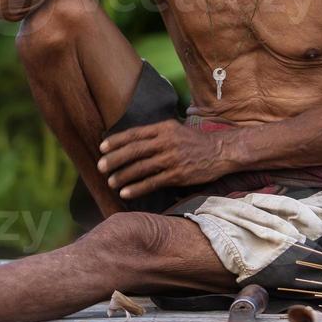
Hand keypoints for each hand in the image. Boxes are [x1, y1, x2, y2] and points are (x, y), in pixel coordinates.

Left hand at [98, 121, 230, 198]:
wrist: (222, 151)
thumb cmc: (195, 142)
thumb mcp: (176, 130)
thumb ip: (156, 134)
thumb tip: (132, 142)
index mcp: (164, 128)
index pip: (134, 133)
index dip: (116, 141)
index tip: (102, 148)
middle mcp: (167, 141)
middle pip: (134, 150)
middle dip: (114, 159)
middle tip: (100, 167)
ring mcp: (172, 158)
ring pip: (141, 168)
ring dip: (123, 176)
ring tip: (110, 182)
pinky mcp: (178, 175)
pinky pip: (152, 182)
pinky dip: (137, 188)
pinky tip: (126, 193)